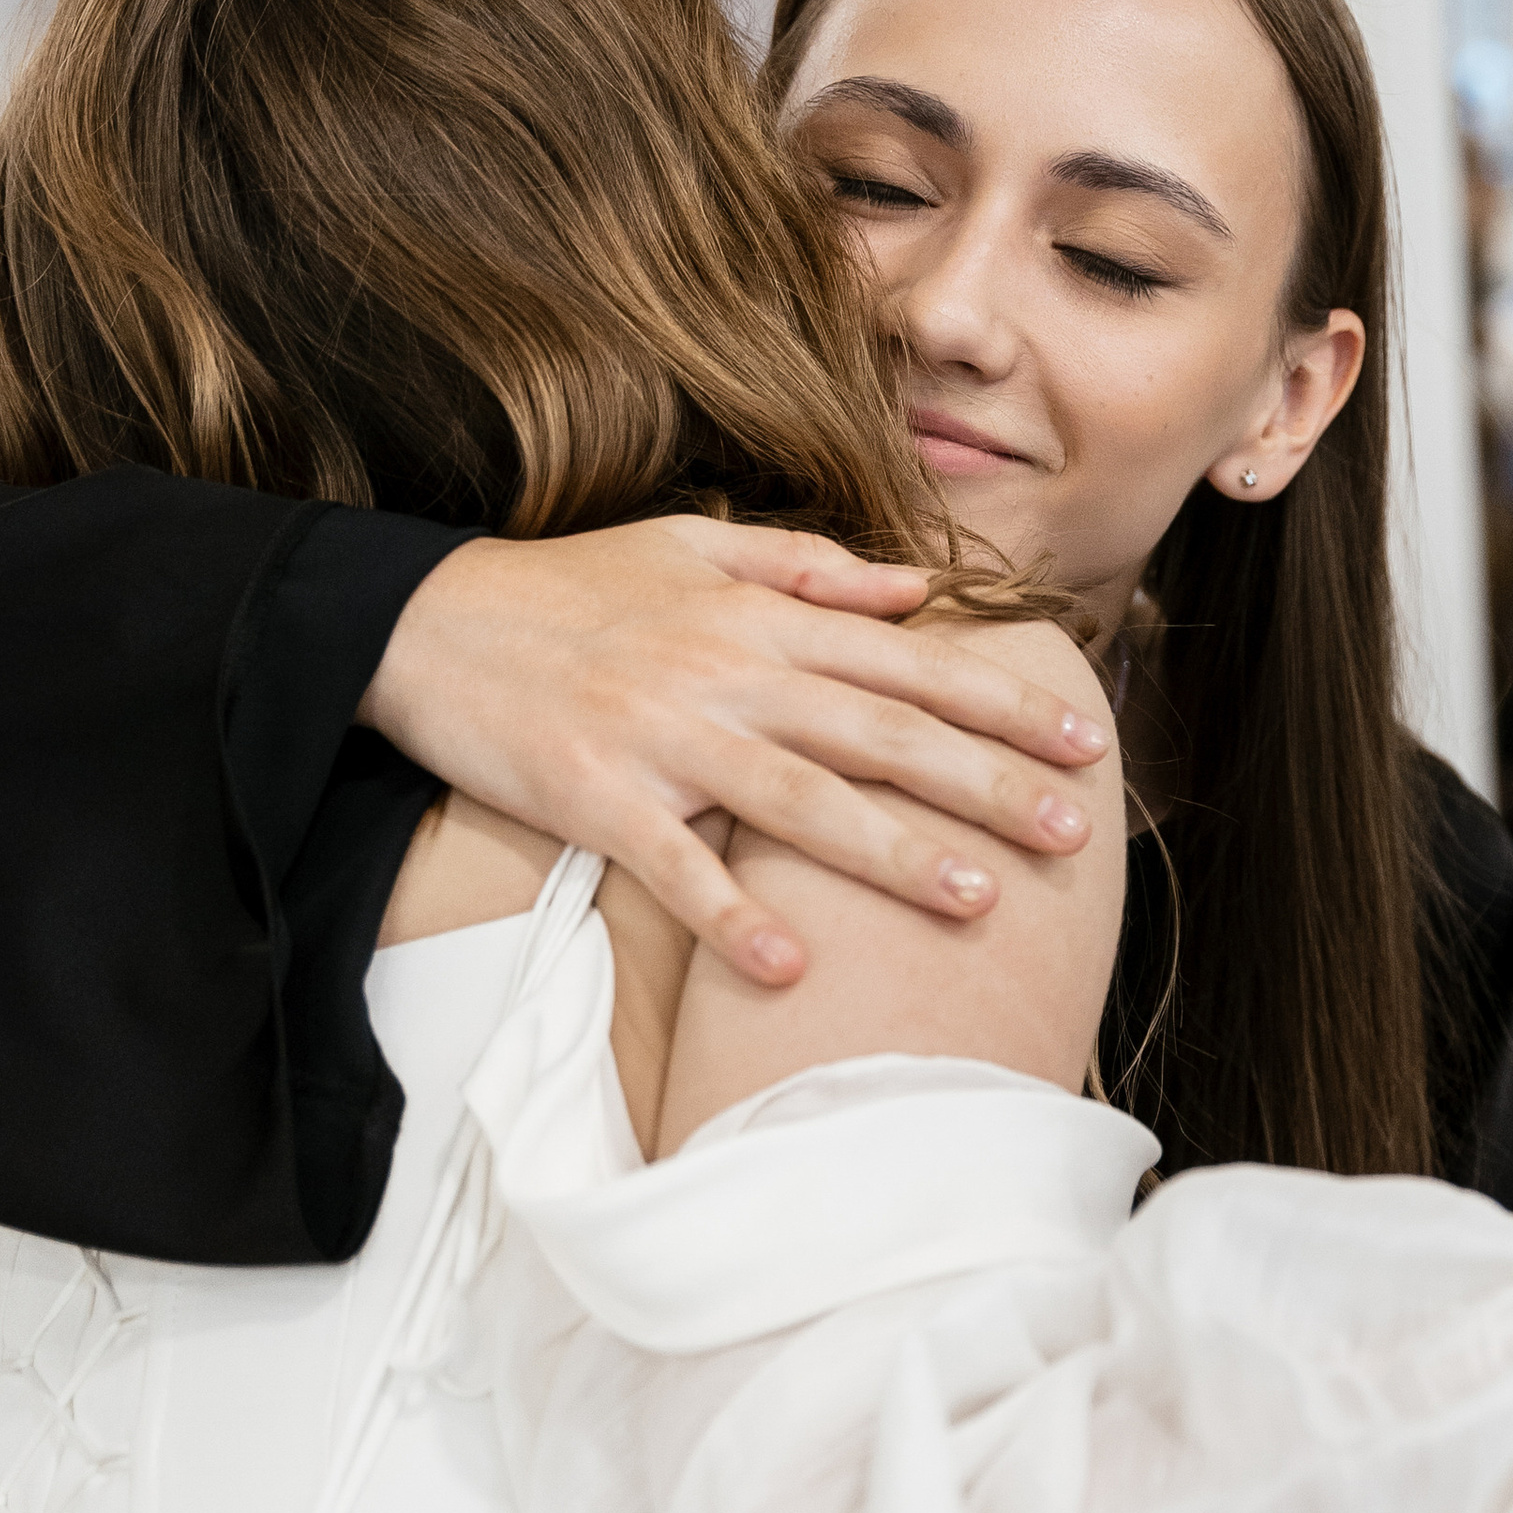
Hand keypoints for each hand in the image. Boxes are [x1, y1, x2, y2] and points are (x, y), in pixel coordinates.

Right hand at [359, 517, 1114, 985]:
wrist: (427, 618)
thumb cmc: (571, 588)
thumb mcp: (693, 544)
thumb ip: (809, 566)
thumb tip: (915, 586)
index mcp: (763, 616)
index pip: (910, 662)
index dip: (1003, 703)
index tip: (1085, 742)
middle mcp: (729, 672)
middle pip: (880, 733)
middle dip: (984, 783)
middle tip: (1070, 832)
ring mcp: (663, 737)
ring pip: (801, 800)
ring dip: (892, 852)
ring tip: (976, 899)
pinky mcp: (595, 796)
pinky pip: (675, 867)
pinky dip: (733, 915)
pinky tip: (795, 967)